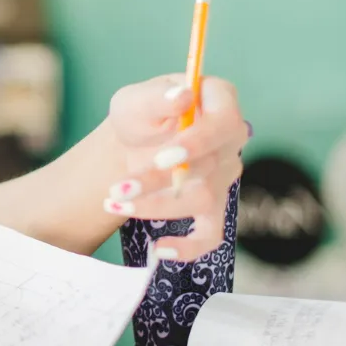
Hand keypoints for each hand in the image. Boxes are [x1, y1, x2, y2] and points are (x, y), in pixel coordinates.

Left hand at [104, 75, 247, 261]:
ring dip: (157, 206)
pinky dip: (189, 247)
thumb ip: (157, 96)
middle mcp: (230, 140)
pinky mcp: (213, 206)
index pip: (225, 123)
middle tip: (119, 188)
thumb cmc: (139, 115)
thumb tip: (183, 96)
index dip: (199, 143)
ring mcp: (224, 175)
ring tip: (114, 202)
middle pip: (209, 166)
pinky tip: (160, 249)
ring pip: (203, 199)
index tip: (163, 157)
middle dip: (160, 181)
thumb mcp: (136, 99)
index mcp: (219, 102)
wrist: (131, 143)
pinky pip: (212, 235)